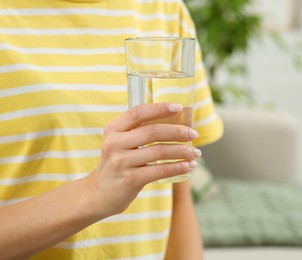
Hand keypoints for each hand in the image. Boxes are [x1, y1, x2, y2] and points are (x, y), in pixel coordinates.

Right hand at [84, 103, 199, 216]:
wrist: (99, 194)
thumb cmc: (118, 164)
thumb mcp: (120, 143)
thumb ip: (138, 131)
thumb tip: (174, 121)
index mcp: (113, 129)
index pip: (138, 112)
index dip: (159, 108)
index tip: (179, 107)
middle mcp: (114, 143)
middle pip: (152, 131)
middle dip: (177, 132)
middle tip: (193, 134)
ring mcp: (121, 162)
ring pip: (159, 151)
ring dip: (182, 151)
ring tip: (195, 153)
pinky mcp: (130, 179)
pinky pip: (160, 170)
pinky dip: (178, 167)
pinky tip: (189, 166)